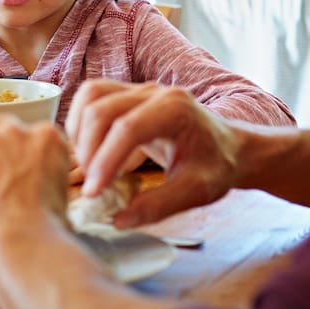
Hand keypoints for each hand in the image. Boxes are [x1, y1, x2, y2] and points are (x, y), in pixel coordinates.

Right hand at [67, 80, 240, 227]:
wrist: (229, 147)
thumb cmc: (217, 166)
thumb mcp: (195, 192)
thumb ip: (158, 205)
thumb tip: (118, 219)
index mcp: (176, 109)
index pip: (128, 128)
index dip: (105, 161)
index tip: (95, 193)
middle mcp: (155, 91)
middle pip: (102, 109)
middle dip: (88, 150)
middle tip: (91, 187)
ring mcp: (140, 89)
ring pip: (91, 96)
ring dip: (80, 132)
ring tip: (88, 167)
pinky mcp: (128, 93)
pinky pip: (93, 97)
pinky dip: (82, 122)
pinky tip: (89, 150)